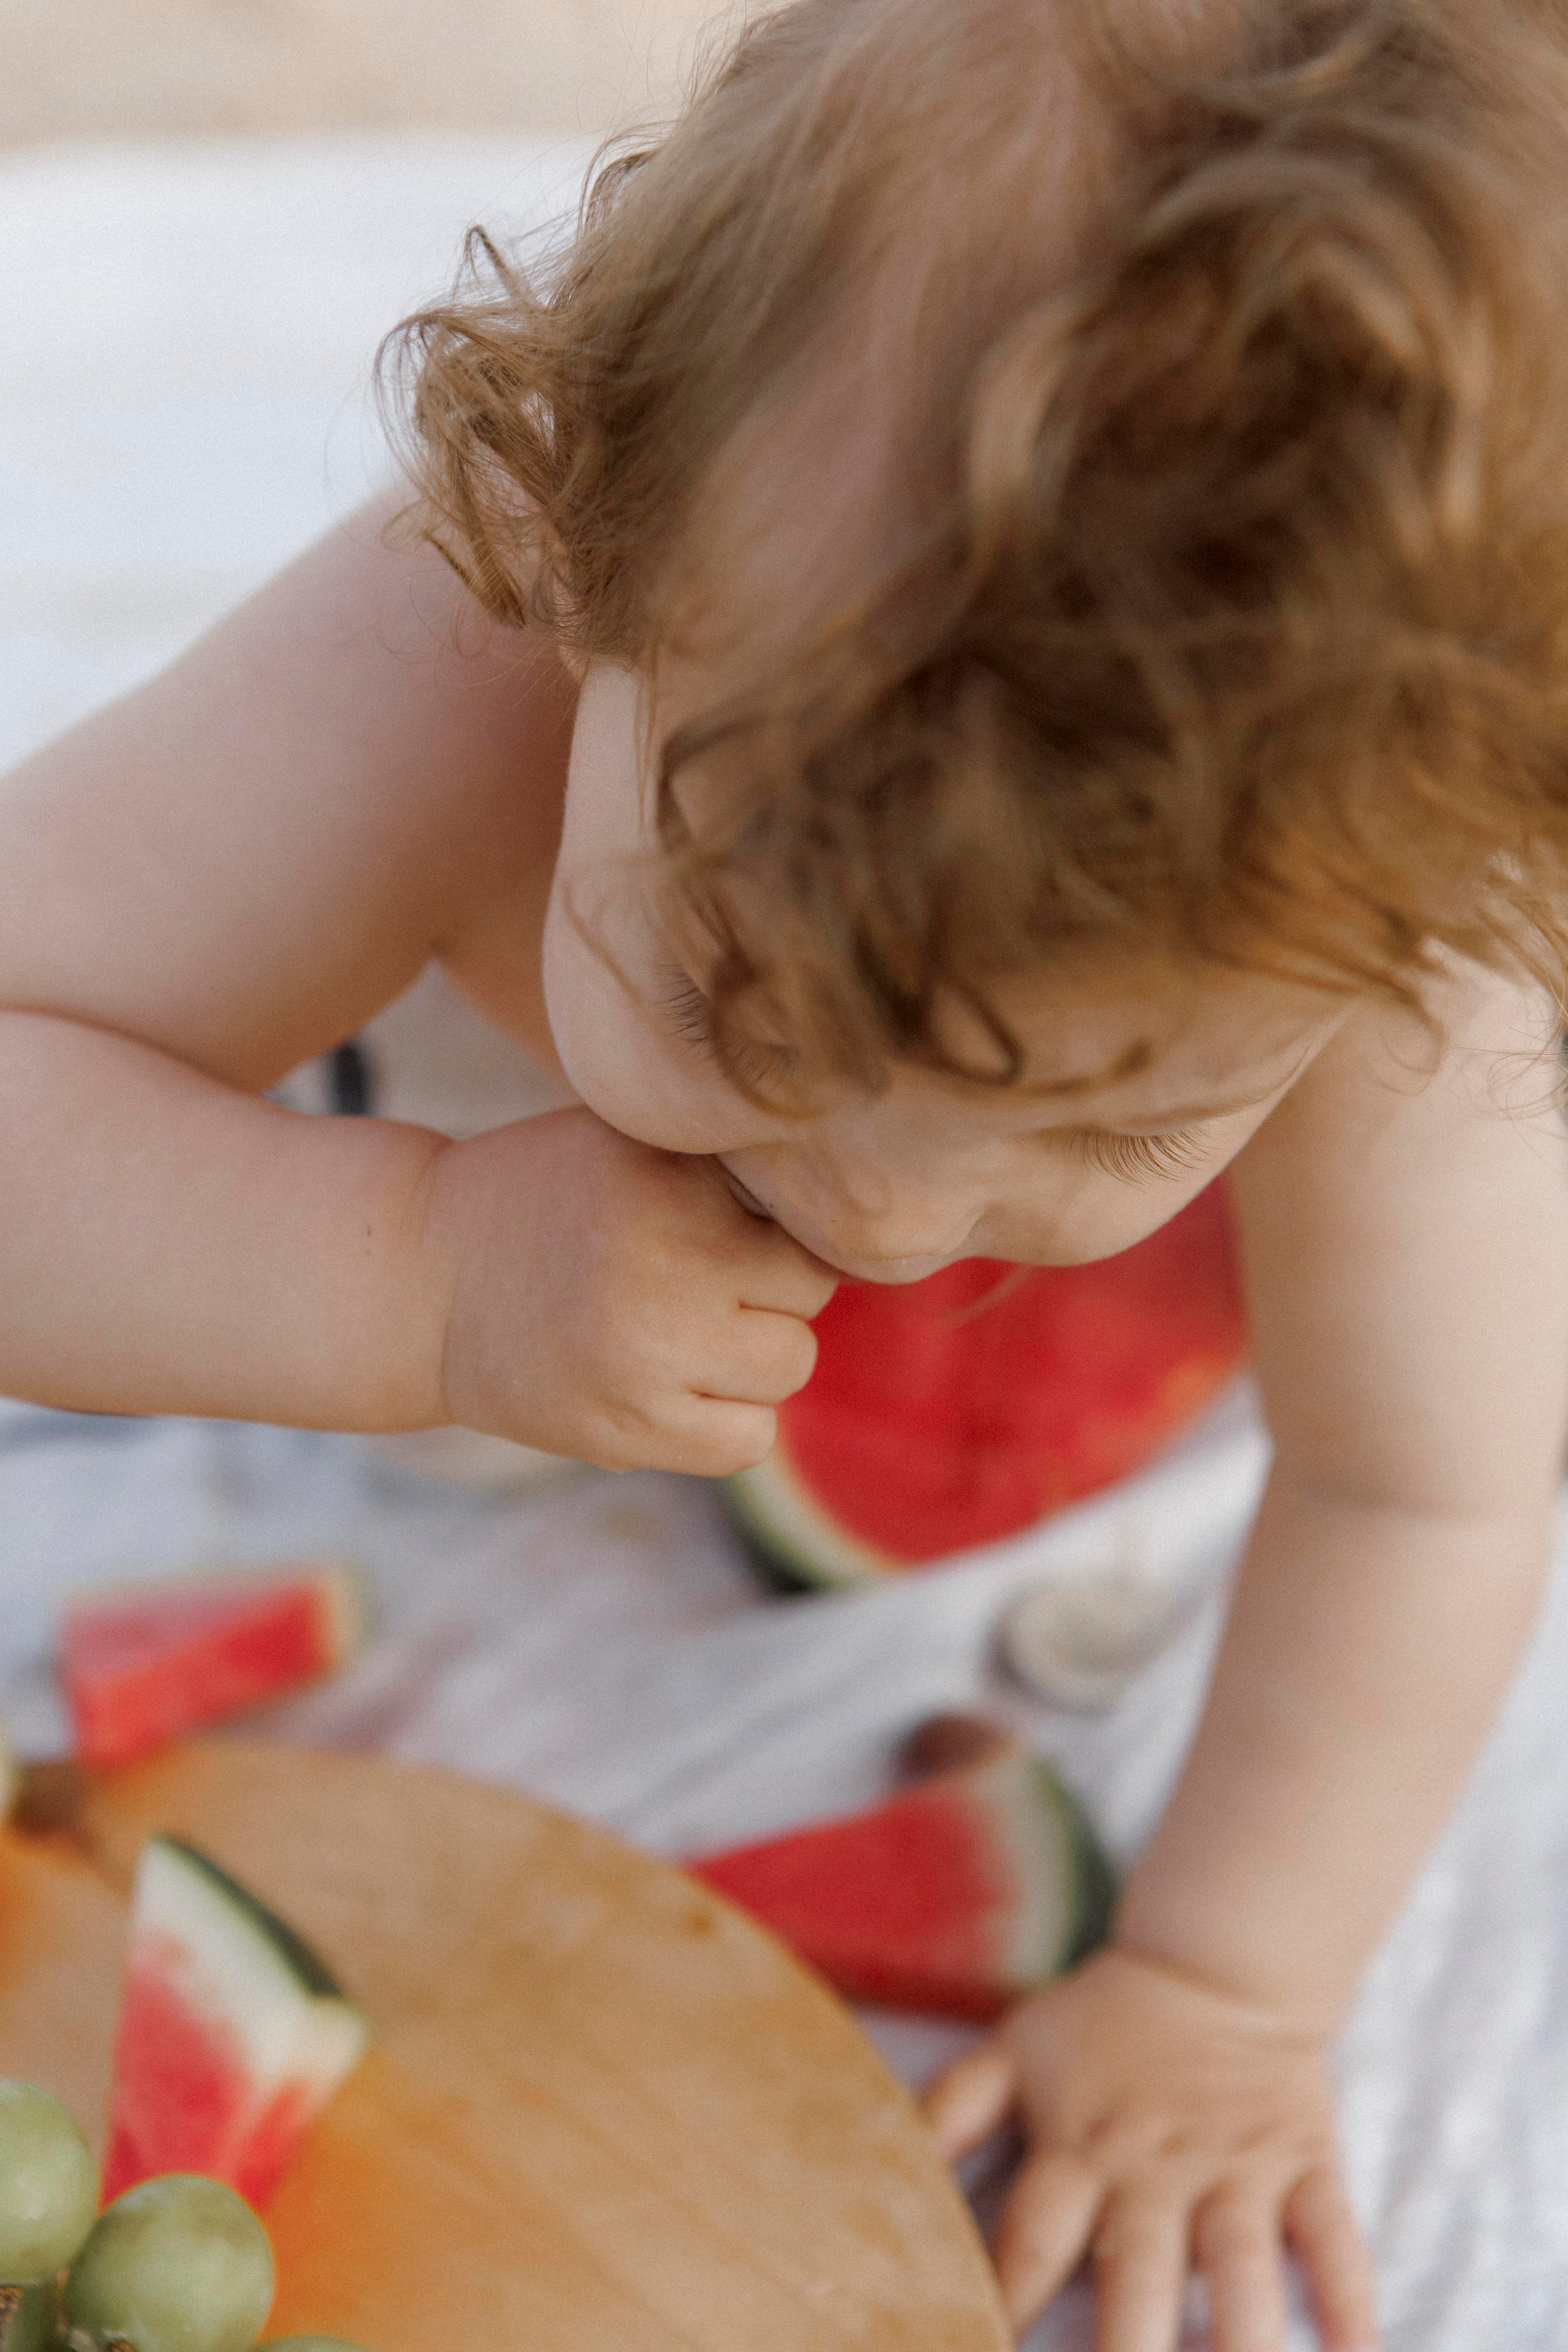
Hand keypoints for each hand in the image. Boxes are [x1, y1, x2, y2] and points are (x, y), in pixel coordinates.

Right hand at [422, 1105, 836, 1470]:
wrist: (419, 1278)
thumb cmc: (541, 1194)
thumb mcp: (624, 1138)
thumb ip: (720, 1158)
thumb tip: (853, 1185)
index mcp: (668, 1189)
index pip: (807, 1223)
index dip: (781, 1227)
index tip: (741, 1230)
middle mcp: (664, 1274)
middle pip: (809, 1298)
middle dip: (773, 1291)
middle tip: (711, 1280)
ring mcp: (646, 1362)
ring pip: (790, 1369)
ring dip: (756, 1355)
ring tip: (691, 1331)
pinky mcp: (624, 1433)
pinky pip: (747, 1441)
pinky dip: (732, 1421)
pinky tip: (683, 1387)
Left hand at [923, 1946, 1378, 2350]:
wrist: (1217, 1966)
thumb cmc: (1102, 2026)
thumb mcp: (1011, 2053)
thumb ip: (948, 2112)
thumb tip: (883, 2165)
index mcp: (1081, 2149)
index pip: (1033, 2243)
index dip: (1001, 2304)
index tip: (970, 2346)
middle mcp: (1157, 2171)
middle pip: (1138, 2275)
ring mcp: (1238, 2169)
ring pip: (1243, 2268)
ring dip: (1240, 2340)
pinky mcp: (1306, 2162)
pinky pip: (1335, 2236)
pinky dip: (1349, 2297)